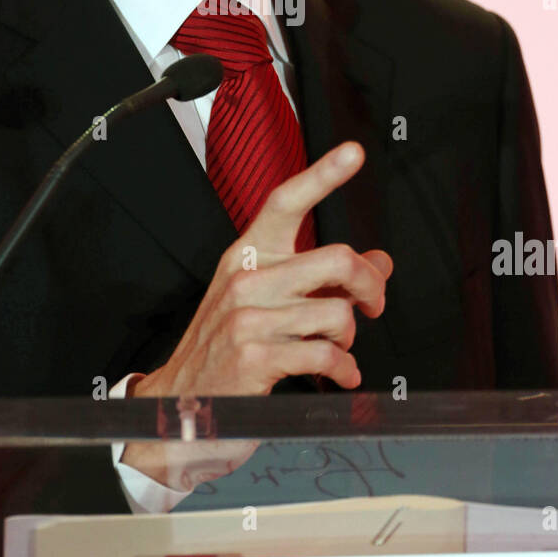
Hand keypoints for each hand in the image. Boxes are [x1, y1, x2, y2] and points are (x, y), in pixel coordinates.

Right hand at [119, 142, 391, 487]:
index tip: (353, 152)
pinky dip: (343, 369)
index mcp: (247, 254)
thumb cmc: (226, 349)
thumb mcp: (266, 302)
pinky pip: (326, 354)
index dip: (323, 174)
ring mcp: (248, 317)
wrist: (179, 404)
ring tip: (338, 348)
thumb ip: (321, 279)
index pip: (286, 202)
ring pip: (338, 313)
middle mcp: (247, 278)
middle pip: (337, 259)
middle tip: (372, 304)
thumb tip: (378, 263)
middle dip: (369, 285)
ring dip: (350, 337)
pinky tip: (338, 374)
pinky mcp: (255, 357)